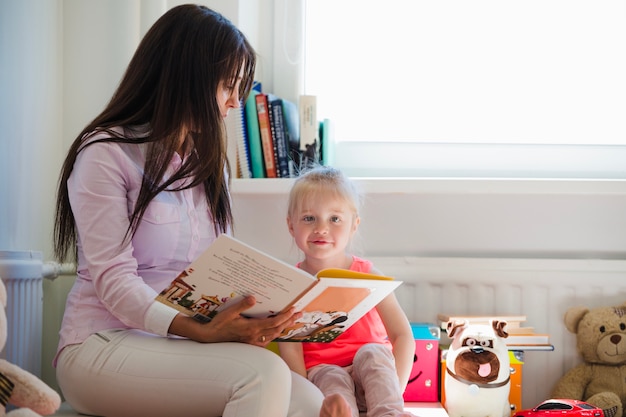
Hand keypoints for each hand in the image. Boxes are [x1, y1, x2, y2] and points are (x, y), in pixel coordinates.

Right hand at [171, 295, 300, 345]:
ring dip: (284, 327)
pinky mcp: (250, 344)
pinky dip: (274, 334)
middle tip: (300, 314)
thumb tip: (253, 297)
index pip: (274, 322)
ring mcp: (253, 341)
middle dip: (289, 321)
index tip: (294, 309)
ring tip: (291, 320)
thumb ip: (242, 305)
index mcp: (252, 328)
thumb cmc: (219, 324)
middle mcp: (255, 336)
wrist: (210, 338)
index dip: (285, 316)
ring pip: (273, 335)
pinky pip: (267, 340)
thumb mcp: (229, 312)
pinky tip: (276, 329)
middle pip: (277, 329)